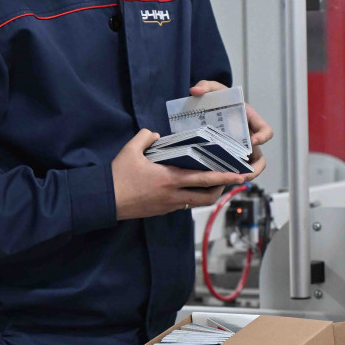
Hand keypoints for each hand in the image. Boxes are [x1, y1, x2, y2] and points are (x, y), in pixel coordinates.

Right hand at [110, 128, 248, 219]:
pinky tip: (192, 187)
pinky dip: (193, 197)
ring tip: (215, 183)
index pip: (204, 179)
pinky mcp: (163, 211)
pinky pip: (184, 204)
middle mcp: (174, 195)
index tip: (239, 175)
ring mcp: (169, 205)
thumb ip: (145, 137)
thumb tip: (155, 134)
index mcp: (170, 179)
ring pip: (197, 203)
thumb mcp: (130, 151)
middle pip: (207, 197)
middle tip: (232, 180)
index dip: (224, 178)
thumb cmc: (118, 176)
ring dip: (209, 194)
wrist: (105, 201)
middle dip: (223, 189)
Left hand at [188, 79, 272, 182]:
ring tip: (232, 182)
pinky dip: (227, 177)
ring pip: (247, 169)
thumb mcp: (212, 90)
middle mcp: (247, 139)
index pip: (265, 131)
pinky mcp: (227, 158)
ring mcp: (238, 151)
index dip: (263, 137)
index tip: (253, 141)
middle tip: (244, 173)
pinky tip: (217, 181)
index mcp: (249, 121)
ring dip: (243, 177)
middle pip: (260, 158)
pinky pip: (231, 171)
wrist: (205, 110)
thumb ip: (205, 86)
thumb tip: (196, 91)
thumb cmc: (215, 99)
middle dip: (255, 168)